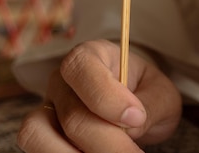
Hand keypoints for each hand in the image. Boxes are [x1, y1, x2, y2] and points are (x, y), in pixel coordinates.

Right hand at [17, 39, 181, 151]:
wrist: (137, 109)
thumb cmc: (148, 95)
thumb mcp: (161, 94)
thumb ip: (149, 106)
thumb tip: (129, 127)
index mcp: (92, 54)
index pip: (81, 68)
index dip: (106, 97)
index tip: (136, 118)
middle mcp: (62, 81)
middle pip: (71, 115)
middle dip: (107, 142)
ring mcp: (47, 109)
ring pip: (37, 135)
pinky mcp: (42, 135)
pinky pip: (39, 151)